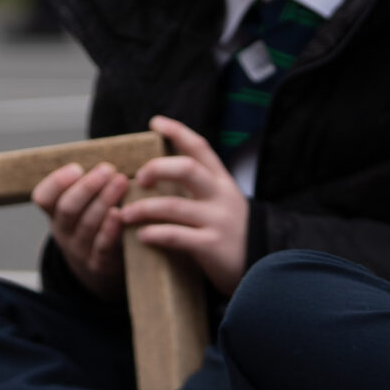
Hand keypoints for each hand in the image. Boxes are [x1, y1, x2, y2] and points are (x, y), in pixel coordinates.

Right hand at [32, 157, 130, 298]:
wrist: (101, 270)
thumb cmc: (97, 224)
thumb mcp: (83, 206)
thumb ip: (89, 183)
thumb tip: (113, 148)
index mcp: (55, 213)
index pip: (43, 197)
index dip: (57, 182)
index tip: (77, 167)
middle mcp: (63, 231)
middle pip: (68, 209)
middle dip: (88, 187)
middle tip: (107, 168)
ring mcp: (80, 250)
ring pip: (88, 224)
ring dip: (104, 200)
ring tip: (121, 182)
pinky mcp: (99, 264)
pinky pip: (102, 246)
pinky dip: (110, 229)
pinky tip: (120, 214)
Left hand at [122, 117, 249, 294]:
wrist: (264, 267)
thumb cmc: (233, 234)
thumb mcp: (224, 203)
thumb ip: (201, 190)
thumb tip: (161, 176)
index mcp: (222, 182)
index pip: (200, 148)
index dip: (178, 131)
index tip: (155, 122)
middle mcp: (221, 197)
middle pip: (186, 169)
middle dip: (156, 168)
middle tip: (138, 179)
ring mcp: (217, 220)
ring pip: (174, 205)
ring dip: (143, 208)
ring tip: (124, 214)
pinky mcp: (212, 246)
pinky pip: (177, 236)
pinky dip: (155, 233)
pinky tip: (141, 236)